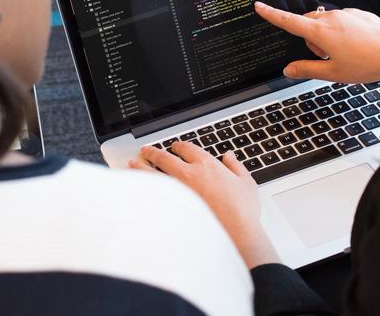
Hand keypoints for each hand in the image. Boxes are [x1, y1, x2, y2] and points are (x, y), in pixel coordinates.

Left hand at [128, 143, 280, 268]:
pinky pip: (152, 194)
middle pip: (164, 157)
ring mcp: (177, 191)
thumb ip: (236, 166)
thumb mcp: (246, 183)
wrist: (235, 233)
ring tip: (133, 164)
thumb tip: (229, 157)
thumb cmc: (242, 211)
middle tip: (146, 150)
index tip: (175, 147)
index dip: (179, 146)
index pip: (187, 148)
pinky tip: (137, 188)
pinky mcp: (171, 207)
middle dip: (153, 152)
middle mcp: (188, 174)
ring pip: (153, 173)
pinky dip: (143, 188)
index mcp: (207, 165)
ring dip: (141, 166)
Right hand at [254, 1, 379, 97]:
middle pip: (308, 24)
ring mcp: (346, 14)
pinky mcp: (358, 13)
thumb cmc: (367, 64)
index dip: (271, 15)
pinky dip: (342, 32)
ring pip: (325, 23)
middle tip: (327, 57)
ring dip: (327, 37)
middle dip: (310, 39)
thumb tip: (288, 70)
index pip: (289, 22)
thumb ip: (306, 70)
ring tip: (347, 54)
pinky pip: (341, 20)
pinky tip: (357, 46)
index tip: (259, 6)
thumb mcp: (333, 73)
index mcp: (321, 32)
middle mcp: (331, 18)